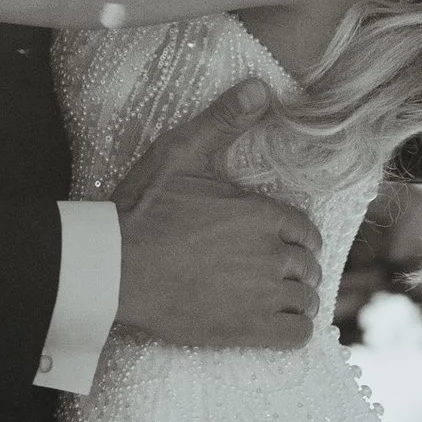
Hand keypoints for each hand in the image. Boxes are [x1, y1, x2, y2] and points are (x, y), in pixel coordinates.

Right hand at [110, 80, 323, 353]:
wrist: (113, 268)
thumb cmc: (145, 210)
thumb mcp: (182, 153)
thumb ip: (224, 120)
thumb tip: (260, 86)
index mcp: (263, 214)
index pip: (306, 230)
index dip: (295, 236)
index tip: (278, 241)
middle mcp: (272, 254)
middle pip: (308, 266)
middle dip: (295, 267)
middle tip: (270, 270)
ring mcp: (262, 295)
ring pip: (306, 300)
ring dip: (295, 298)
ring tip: (273, 297)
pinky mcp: (247, 330)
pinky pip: (297, 335)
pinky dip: (294, 329)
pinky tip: (276, 323)